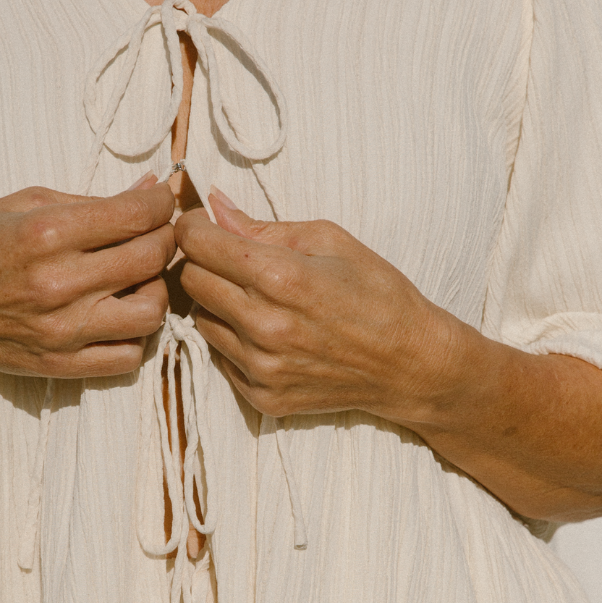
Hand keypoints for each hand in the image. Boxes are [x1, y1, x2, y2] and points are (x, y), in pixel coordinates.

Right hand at [0, 174, 175, 379]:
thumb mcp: (23, 203)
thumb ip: (91, 199)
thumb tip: (150, 186)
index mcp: (47, 234)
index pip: (138, 214)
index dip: (161, 201)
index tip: (160, 199)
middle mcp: (59, 283)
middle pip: (153, 258)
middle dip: (166, 237)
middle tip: (155, 233)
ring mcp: (63, 330)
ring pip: (153, 312)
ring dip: (157, 290)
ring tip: (139, 278)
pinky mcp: (63, 364)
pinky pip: (130, 356)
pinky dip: (138, 335)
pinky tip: (122, 314)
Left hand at [175, 190, 462, 421]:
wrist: (411, 363)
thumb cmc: (377, 292)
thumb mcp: (330, 239)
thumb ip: (263, 225)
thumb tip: (215, 205)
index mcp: (280, 277)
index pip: (198, 244)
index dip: (193, 226)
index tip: (202, 224)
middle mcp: (264, 325)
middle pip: (190, 281)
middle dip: (201, 261)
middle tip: (227, 258)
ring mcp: (262, 367)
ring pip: (199, 321)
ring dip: (215, 303)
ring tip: (253, 297)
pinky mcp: (263, 397)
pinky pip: (220, 358)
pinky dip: (233, 340)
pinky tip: (267, 332)